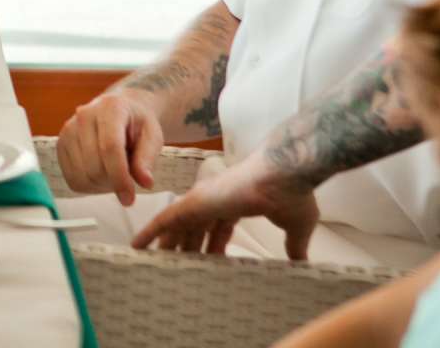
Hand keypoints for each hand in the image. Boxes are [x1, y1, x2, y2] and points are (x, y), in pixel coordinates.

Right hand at [53, 90, 164, 202]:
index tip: (129, 198)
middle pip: (95, 166)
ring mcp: (69, 130)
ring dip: (102, 185)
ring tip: (115, 173)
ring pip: (82, 175)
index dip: (120, 177)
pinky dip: (89, 186)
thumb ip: (148, 158)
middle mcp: (84, 116)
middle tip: (127, 178)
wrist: (120, 111)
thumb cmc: (137, 124)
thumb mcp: (153, 136)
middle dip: (114, 182)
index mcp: (111, 108)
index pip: (110, 147)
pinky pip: (73, 179)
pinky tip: (102, 175)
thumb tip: (145, 182)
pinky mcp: (61, 145)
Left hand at [132, 151, 321, 257]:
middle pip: (194, 229)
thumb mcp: (296, 227)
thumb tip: (301, 263)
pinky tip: (138, 244)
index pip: (218, 229)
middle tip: (172, 267)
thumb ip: (294, 245)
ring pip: (177, 226)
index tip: (208, 262)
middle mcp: (216, 200)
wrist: (287, 173)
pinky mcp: (195, 202)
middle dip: (184, 248)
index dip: (212, 246)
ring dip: (164, 244)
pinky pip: (166, 220)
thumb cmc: (293, 194)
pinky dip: (151, 232)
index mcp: (237, 204)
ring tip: (150, 262)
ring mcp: (204, 200)